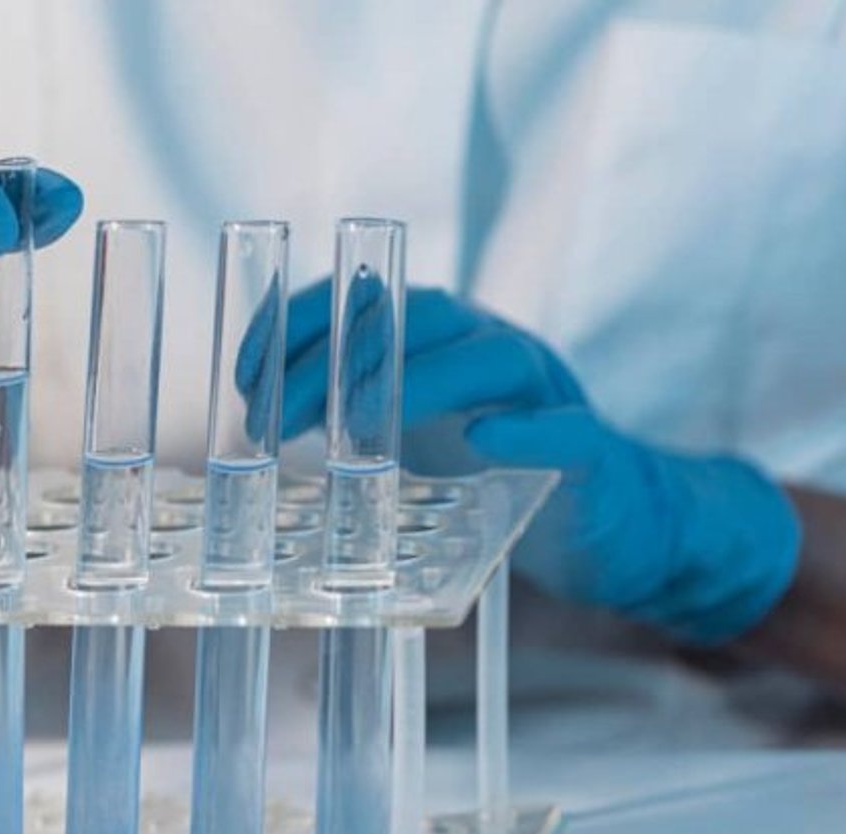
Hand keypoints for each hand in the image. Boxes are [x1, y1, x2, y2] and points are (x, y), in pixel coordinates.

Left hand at [268, 280, 800, 644]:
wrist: (603, 520)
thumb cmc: (487, 470)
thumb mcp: (408, 433)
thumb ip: (347, 411)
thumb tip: (259, 411)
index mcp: (441, 337)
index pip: (364, 300)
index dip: (300, 323)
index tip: (243, 374)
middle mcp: (492, 345)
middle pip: (418, 317)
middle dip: (336, 357)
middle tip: (274, 416)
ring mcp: (546, 393)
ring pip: (490, 357)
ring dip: (417, 381)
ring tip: (355, 423)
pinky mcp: (590, 450)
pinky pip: (567, 429)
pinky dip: (527, 430)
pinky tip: (485, 438)